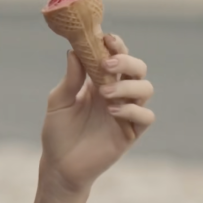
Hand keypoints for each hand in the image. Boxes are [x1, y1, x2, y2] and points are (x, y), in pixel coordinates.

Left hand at [38, 34, 154, 194]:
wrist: (59, 165)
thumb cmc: (57, 132)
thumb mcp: (59, 101)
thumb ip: (70, 79)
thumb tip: (74, 51)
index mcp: (98, 81)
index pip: (116, 57)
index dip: (116, 45)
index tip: (106, 37)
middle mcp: (116, 93)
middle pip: (137, 68)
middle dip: (126, 60)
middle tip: (107, 63)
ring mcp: (126, 112)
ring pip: (145, 88)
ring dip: (127, 85)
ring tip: (104, 93)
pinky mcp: (130, 132)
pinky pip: (145, 116)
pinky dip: (132, 109)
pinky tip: (112, 111)